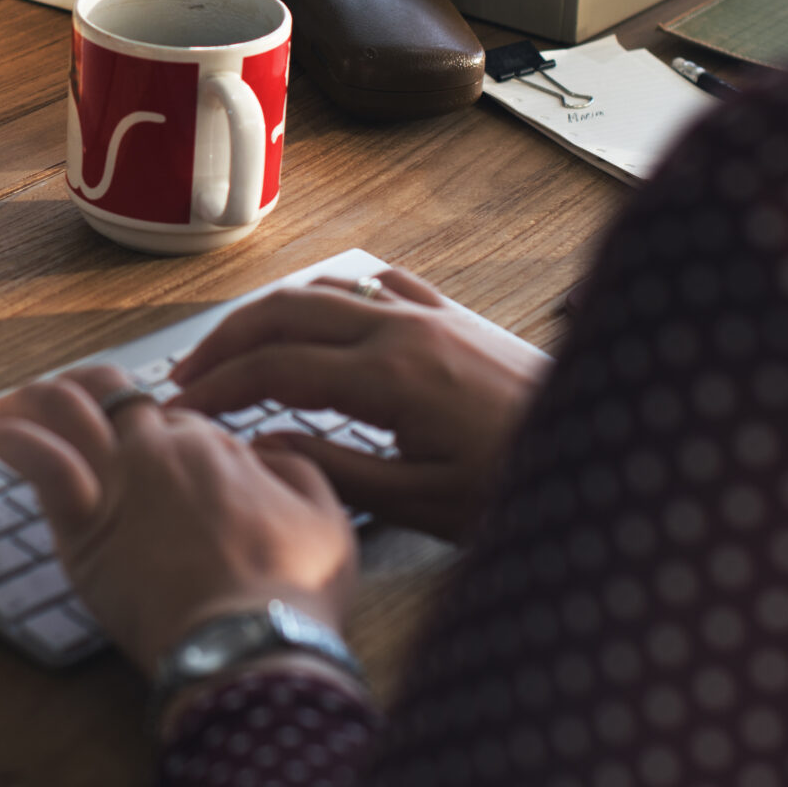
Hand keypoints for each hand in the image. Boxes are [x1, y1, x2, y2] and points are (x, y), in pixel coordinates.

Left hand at [0, 365, 358, 672]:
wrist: (250, 643)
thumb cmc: (292, 591)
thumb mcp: (326, 516)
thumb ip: (297, 469)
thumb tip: (267, 450)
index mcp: (214, 444)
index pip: (168, 415)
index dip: (155, 424)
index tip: (143, 440)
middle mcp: (159, 449)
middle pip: (111, 395)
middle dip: (85, 388)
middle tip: (65, 396)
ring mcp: (118, 482)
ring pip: (65, 413)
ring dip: (34, 400)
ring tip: (10, 405)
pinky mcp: (83, 526)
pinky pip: (39, 462)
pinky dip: (12, 439)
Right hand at [168, 267, 546, 541]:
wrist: (606, 447)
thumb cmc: (518, 485)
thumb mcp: (424, 501)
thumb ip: (336, 471)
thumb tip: (264, 448)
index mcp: (390, 375)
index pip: (275, 368)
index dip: (219, 387)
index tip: (181, 410)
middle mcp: (403, 328)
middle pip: (286, 311)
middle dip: (226, 340)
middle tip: (187, 375)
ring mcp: (430, 314)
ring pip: (326, 290)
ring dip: (271, 314)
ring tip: (235, 348)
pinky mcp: (454, 316)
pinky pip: (377, 285)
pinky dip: (331, 295)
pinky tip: (320, 313)